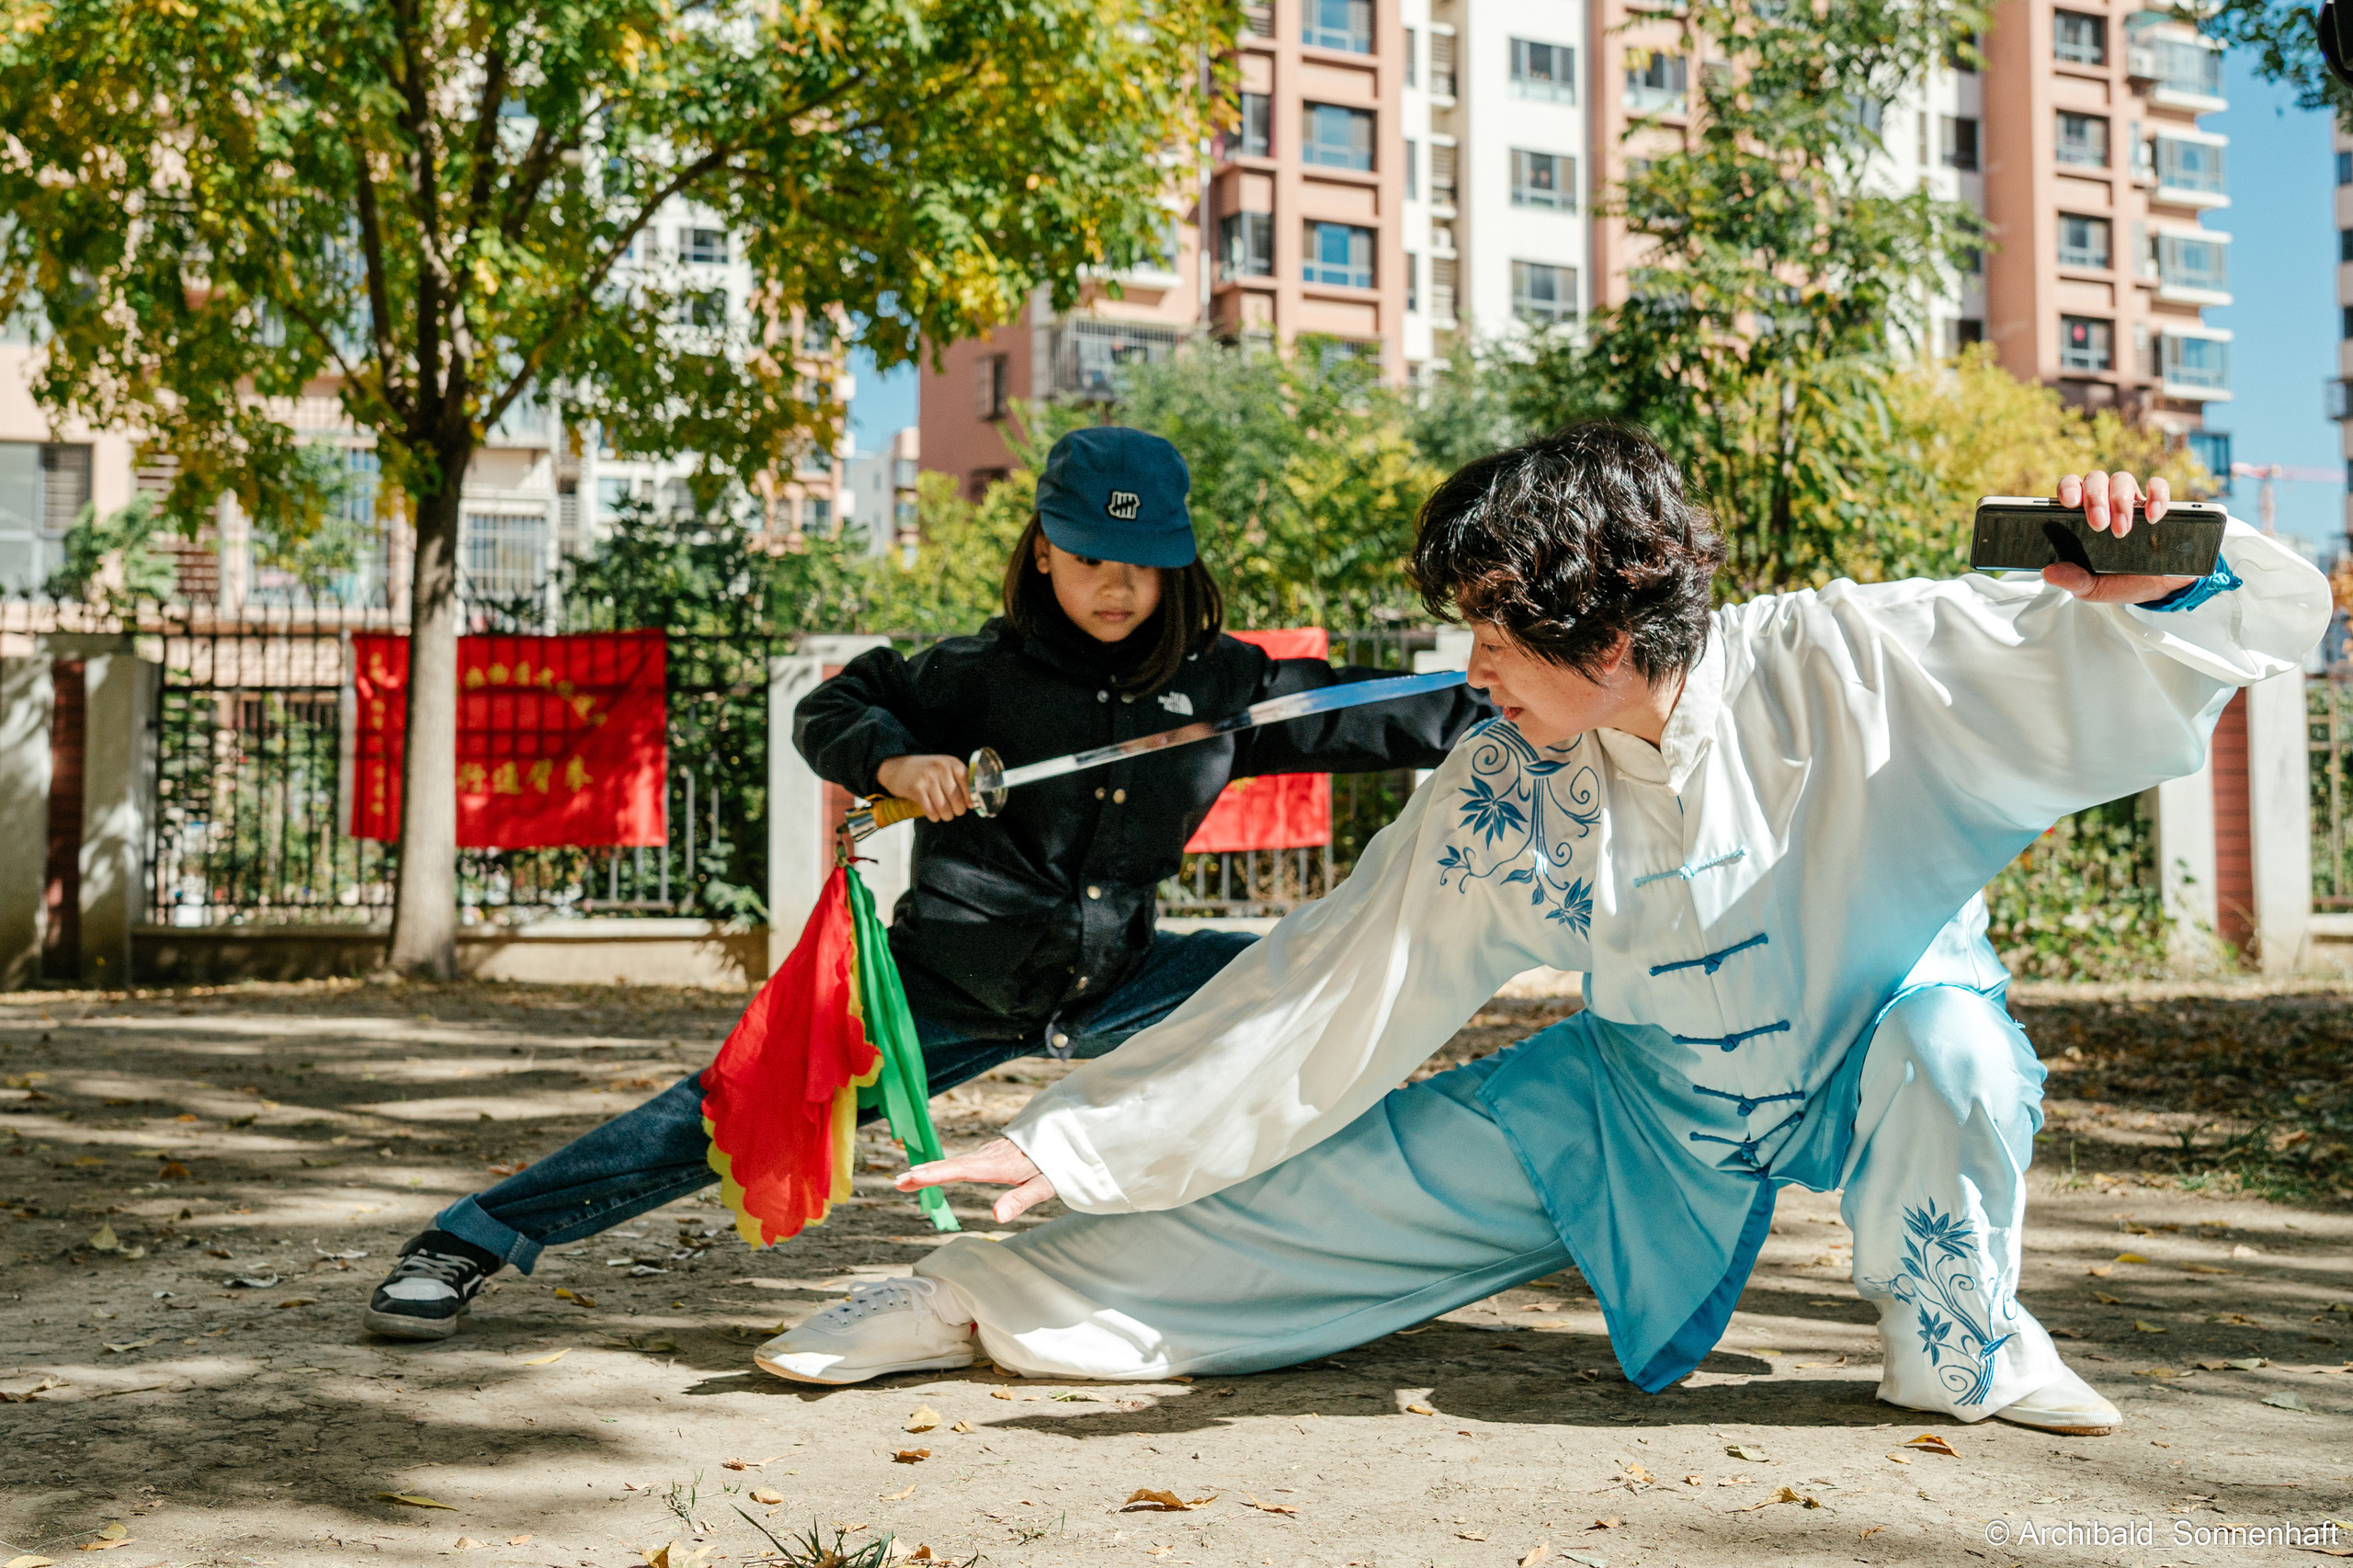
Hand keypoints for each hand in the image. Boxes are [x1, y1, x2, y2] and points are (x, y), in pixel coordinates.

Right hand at [875, 754, 970, 821]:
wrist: (896, 767)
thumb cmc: (924, 771)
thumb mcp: (943, 768)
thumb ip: (959, 780)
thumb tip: (972, 803)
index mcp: (952, 763)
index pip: (969, 784)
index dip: (970, 799)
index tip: (969, 806)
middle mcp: (941, 769)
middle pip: (957, 799)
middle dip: (957, 811)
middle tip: (954, 812)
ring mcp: (928, 779)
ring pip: (944, 808)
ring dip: (946, 816)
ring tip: (944, 815)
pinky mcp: (916, 789)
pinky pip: (931, 811)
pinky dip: (934, 817)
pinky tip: (933, 815)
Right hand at [896, 1136, 1056, 1222]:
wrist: (1064, 1134)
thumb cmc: (1056, 1162)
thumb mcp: (1044, 1185)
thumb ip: (1021, 1200)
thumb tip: (996, 1217)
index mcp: (999, 1165)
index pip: (962, 1169)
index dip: (936, 1173)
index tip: (912, 1176)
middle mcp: (990, 1156)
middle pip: (952, 1164)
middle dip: (924, 1173)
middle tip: (897, 1182)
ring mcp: (989, 1153)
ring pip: (954, 1161)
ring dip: (929, 1169)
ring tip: (905, 1179)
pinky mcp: (990, 1153)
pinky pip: (961, 1161)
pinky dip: (942, 1166)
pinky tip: (931, 1172)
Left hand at [2044, 470, 2195, 604]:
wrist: (2157, 587)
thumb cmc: (2119, 581)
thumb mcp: (2092, 587)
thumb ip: (2072, 580)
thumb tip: (2049, 572)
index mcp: (2081, 515)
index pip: (2070, 487)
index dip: (2068, 488)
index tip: (2070, 503)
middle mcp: (2105, 502)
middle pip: (2096, 480)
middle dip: (2095, 498)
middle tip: (2099, 524)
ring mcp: (2131, 501)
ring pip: (2122, 479)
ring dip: (2121, 502)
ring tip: (2122, 530)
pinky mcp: (2158, 505)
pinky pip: (2158, 487)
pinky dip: (2156, 496)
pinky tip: (2152, 516)